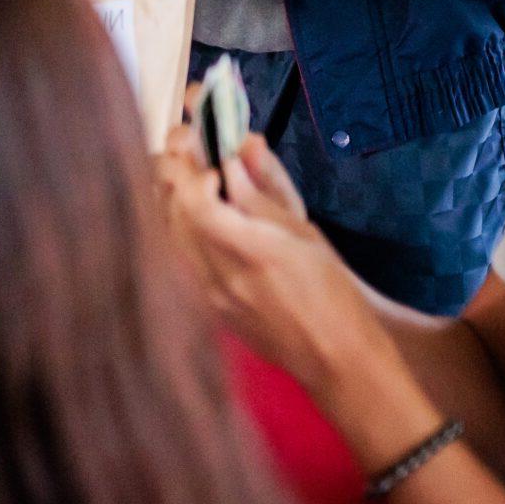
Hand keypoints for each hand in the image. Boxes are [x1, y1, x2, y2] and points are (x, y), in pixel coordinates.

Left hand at [155, 118, 376, 395]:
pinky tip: (195, 213)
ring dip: (171, 198)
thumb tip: (239, 147)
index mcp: (250, 251)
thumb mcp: (303, 233)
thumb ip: (263, 192)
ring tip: (191, 174)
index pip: (195, 199)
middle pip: (171, 212)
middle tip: (188, 145)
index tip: (200, 144)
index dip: (190, 167)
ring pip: (168, 234)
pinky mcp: (206, 308)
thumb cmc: (332, 292)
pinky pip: (177, 257)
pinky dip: (178, 227)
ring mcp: (208, 295)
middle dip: (174, 172)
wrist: (336, 359)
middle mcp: (220, 275)